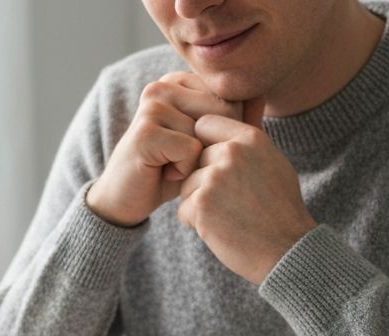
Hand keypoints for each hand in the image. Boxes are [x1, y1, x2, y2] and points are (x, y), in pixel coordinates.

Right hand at [87, 72, 241, 226]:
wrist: (127, 200)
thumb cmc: (169, 172)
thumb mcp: (206, 144)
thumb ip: (234, 120)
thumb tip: (261, 94)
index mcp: (179, 82)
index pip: (230, 97)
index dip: (227, 132)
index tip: (199, 149)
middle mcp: (164, 86)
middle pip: (222, 111)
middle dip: (214, 146)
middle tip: (187, 161)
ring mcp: (152, 106)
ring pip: (207, 132)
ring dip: (198, 161)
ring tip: (173, 166)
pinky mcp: (146, 131)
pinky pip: (190, 150)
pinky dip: (184, 171)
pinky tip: (165, 172)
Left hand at [177, 109, 316, 283]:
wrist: (286, 250)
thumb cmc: (281, 210)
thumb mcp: (273, 163)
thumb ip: (248, 143)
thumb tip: (233, 118)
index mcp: (250, 138)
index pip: (204, 125)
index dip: (203, 146)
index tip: (213, 168)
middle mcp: (231, 153)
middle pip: (193, 160)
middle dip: (201, 180)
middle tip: (227, 203)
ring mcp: (215, 178)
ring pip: (186, 186)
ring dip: (198, 204)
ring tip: (227, 218)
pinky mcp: (202, 205)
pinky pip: (183, 210)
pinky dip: (196, 224)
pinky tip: (220, 230)